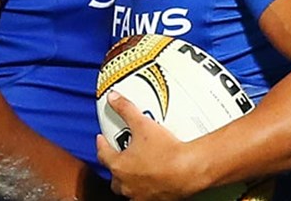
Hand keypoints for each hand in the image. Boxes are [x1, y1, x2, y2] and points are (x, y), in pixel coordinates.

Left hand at [95, 93, 209, 200]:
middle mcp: (127, 183)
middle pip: (114, 177)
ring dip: (129, 181)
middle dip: (115, 167)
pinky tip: (153, 181)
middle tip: (121, 156)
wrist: (188, 170)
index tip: (102, 140)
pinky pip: (145, 196)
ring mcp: (140, 194)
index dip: (102, 145)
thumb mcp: (143, 124)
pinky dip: (145, 190)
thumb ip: (126, 109)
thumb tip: (114, 98)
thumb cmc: (166, 152)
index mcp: (119, 166)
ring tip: (137, 170)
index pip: (103, 154)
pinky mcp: (155, 200)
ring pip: (128, 189)